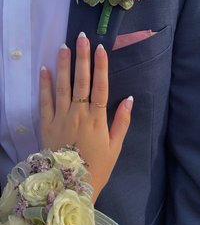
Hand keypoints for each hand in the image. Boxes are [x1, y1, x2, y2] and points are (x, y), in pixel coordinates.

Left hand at [40, 32, 132, 201]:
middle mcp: (79, 113)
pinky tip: (44, 69)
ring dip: (63, 66)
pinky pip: (45, 101)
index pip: (100, 87)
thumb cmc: (97, 167)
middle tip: (81, 38)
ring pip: (63, 87)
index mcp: (97, 119)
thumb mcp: (115, 147)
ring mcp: (61, 117)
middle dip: (82, 58)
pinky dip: (44, 85)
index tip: (100, 49)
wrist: (70, 186)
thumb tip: (130, 98)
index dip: (101, 67)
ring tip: (63, 47)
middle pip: (81, 81)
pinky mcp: (47, 124)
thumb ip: (122, 122)